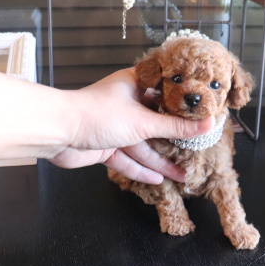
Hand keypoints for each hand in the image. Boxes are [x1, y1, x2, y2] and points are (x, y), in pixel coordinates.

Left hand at [46, 68, 213, 183]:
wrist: (57, 133)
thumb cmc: (97, 114)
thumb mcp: (143, 121)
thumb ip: (175, 126)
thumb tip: (207, 124)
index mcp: (134, 86)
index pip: (165, 91)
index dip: (184, 103)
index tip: (204, 112)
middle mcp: (126, 105)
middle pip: (156, 123)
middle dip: (175, 139)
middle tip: (197, 150)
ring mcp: (115, 127)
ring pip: (143, 145)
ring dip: (160, 161)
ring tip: (183, 174)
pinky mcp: (105, 147)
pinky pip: (127, 159)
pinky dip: (141, 169)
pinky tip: (157, 180)